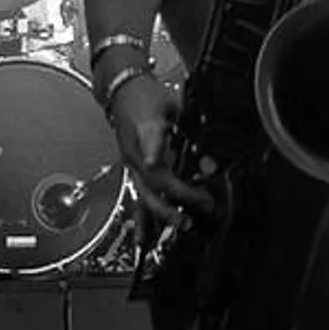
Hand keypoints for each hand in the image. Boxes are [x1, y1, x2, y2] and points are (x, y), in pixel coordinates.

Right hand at [106, 70, 213, 223]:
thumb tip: (207, 148)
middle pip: (152, 177)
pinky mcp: (132, 169)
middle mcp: (135, 150)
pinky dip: (143, 219)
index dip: (153, 151)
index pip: (149, 142)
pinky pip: (138, 196)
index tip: (154, 162)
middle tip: (200, 205)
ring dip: (162, 213)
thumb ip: (187, 123)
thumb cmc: (145, 94)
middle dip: (176, 194)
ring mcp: (131, 162)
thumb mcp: (169, 101)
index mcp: (144, 128)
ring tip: (182, 225)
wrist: (120, 90)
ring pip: (144, 193)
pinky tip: (144, 239)